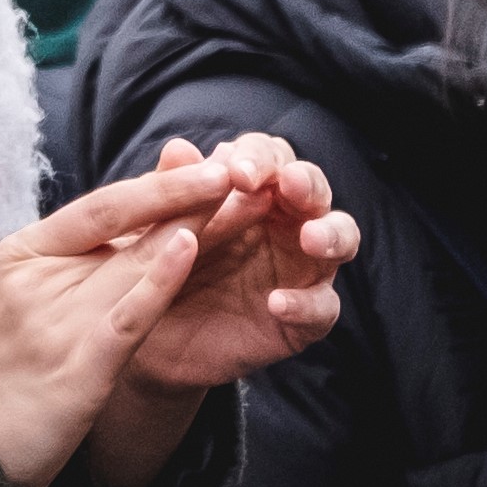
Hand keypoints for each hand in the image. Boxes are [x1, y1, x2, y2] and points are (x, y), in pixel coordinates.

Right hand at [0, 150, 243, 486]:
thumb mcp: (1, 308)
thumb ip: (47, 275)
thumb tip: (102, 249)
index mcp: (14, 258)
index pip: (94, 209)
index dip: (151, 185)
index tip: (197, 166)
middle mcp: (32, 278)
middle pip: (123, 229)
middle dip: (186, 198)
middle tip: (237, 170)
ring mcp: (52, 318)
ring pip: (133, 262)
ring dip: (193, 227)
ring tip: (238, 199)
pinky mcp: (74, 365)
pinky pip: (127, 313)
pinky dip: (160, 277)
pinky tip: (188, 246)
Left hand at [73, 132, 355, 486]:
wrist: (146, 337)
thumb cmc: (154, 265)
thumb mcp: (156, 228)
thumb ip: (171, 191)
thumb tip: (179, 148)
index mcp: (252, 190)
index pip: (271, 157)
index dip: (260, 157)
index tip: (237, 170)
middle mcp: (285, 222)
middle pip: (314, 189)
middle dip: (306, 183)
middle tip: (288, 185)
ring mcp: (300, 268)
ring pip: (341, 238)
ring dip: (331, 233)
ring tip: (309, 239)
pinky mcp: (303, 318)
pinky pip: (322, 308)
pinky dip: (306, 303)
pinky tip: (277, 302)